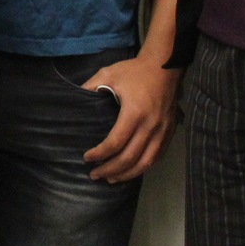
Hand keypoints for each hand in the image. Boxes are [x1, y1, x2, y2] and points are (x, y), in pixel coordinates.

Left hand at [80, 53, 178, 182]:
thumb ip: (91, 87)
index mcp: (134, 113)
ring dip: (127, 174)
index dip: (100, 154)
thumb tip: (75, 101)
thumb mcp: (108, 74)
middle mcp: (150, 126)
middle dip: (110, 170)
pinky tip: (131, 170)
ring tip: (111, 179)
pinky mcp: (169, 133)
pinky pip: (157, 157)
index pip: (115, 143)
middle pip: (130, 158)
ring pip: (146, 162)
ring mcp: (162, 132)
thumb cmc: (134, 71)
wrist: (165, 66)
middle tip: (95, 175)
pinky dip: (143, 167)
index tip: (87, 158)